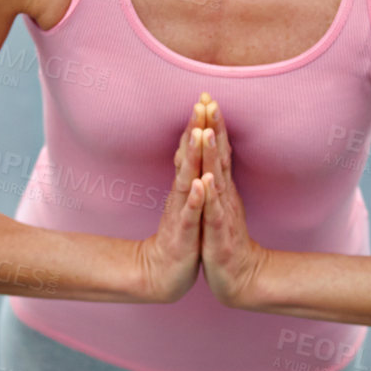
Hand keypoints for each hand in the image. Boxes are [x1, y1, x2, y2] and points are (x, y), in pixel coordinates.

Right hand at [134, 109, 205, 303]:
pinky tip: (201, 185)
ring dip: (192, 157)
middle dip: (194, 129)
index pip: (191, 150)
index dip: (198, 124)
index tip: (205, 97)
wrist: (164, 273)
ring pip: (187, 180)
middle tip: (200, 101)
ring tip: (198, 133)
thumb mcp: (187, 202)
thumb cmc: (182, 236)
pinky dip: (196, 199)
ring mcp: (181, 213)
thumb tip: (190, 149)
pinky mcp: (184, 234)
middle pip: (188, 157)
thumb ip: (188, 175)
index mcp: (186, 187)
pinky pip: (190, 215)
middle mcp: (182, 195)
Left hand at [197, 95, 267, 309]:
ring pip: (218, 180)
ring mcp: (224, 214)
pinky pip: (214, 213)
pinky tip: (206, 181)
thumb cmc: (226, 240)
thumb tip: (216, 157)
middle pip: (220, 157)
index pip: (219, 152)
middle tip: (210, 101)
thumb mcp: (221, 206)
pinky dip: (210, 197)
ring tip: (208, 132)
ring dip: (213, 156)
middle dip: (214, 129)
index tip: (207, 98)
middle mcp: (226, 196)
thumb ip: (219, 181)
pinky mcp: (219, 235)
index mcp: (223, 189)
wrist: (240, 277)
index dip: (214, 125)